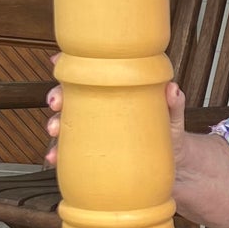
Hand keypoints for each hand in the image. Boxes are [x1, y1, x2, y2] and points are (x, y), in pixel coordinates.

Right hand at [44, 67, 187, 168]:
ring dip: (54, 124)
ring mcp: (95, 131)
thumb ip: (174, 102)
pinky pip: (71, 152)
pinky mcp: (93, 153)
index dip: (73, 66)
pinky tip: (55, 158)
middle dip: (58, 96)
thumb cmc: (170, 132)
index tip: (56, 62)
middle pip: (72, 97)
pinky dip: (59, 154)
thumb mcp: (173, 116)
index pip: (92, 74)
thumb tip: (171, 89)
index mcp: (117, 93)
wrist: (174, 165)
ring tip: (54, 130)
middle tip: (56, 102)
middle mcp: (101, 109)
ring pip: (67, 123)